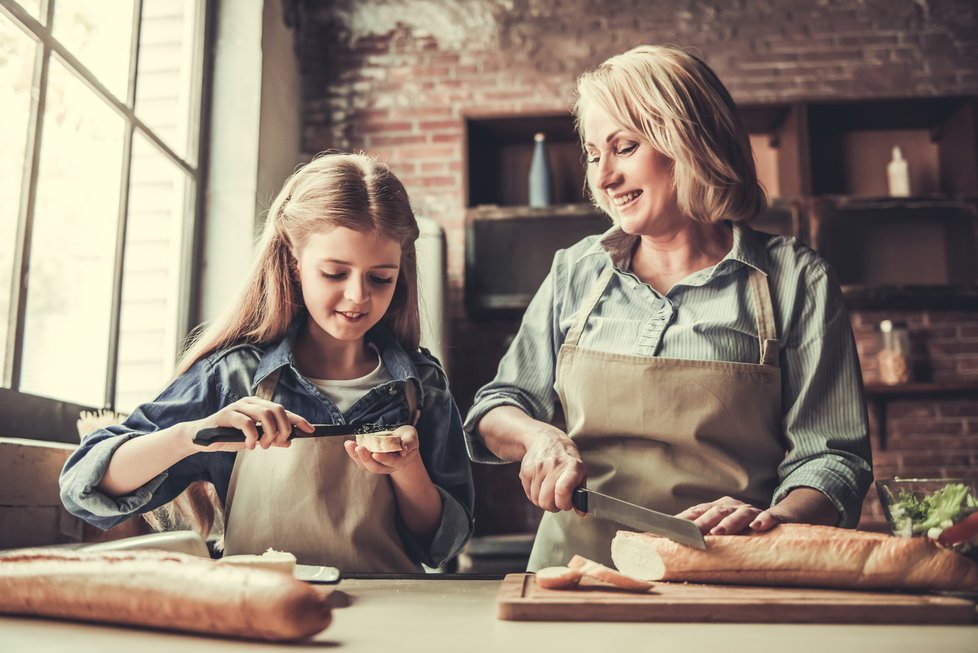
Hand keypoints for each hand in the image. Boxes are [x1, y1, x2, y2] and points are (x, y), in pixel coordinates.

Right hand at [191, 397, 313, 452]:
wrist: (202, 438)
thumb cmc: (228, 436)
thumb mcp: (253, 439)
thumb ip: (270, 439)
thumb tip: (288, 441)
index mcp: (259, 406)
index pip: (284, 411)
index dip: (298, 420)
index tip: (311, 430)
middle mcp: (251, 403)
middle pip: (278, 410)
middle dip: (284, 428)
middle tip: (278, 443)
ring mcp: (238, 407)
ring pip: (265, 414)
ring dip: (269, 433)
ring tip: (263, 445)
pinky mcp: (227, 415)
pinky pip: (247, 423)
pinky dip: (253, 436)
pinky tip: (251, 446)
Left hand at [343, 425, 419, 475]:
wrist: (400, 442)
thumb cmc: (406, 438)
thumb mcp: (411, 437)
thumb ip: (409, 442)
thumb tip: (404, 450)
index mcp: (400, 461)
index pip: (392, 462)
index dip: (384, 459)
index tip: (376, 454)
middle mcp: (387, 466)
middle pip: (376, 467)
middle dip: (366, 458)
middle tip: (359, 448)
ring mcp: (377, 464)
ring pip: (365, 465)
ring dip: (356, 456)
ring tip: (349, 444)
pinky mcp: (369, 460)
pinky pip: (359, 460)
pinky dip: (353, 452)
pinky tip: (349, 444)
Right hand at [519, 428, 585, 512]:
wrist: (546, 438)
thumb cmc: (566, 458)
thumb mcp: (580, 471)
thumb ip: (581, 493)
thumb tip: (582, 512)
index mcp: (572, 466)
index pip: (563, 490)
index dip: (563, 503)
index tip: (566, 503)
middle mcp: (554, 465)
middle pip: (547, 501)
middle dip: (553, 506)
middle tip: (557, 499)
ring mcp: (538, 468)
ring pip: (537, 500)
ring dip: (543, 500)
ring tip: (549, 490)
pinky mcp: (525, 470)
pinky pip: (529, 494)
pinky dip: (535, 494)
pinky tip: (541, 485)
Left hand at [676, 496, 781, 534]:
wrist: (781, 517)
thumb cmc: (745, 529)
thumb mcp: (724, 532)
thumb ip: (705, 537)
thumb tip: (675, 548)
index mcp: (718, 508)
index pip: (697, 511)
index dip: (683, 520)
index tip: (668, 530)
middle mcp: (734, 507)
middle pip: (715, 512)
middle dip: (702, 523)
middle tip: (690, 534)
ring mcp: (753, 512)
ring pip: (740, 513)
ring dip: (728, 522)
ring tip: (719, 533)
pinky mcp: (775, 518)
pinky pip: (770, 517)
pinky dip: (764, 520)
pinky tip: (757, 526)